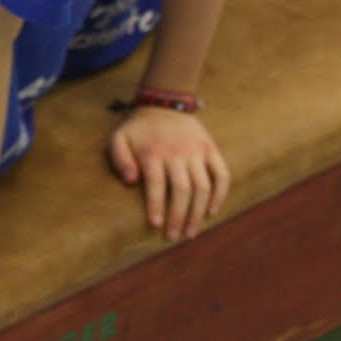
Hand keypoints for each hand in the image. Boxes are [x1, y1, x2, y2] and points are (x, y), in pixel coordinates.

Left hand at [107, 107, 229, 241]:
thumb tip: (130, 181)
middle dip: (178, 216)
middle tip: (173, 236)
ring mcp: (196, 151)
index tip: (156, 226)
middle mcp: (177, 152)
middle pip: (182, 189)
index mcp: (153, 152)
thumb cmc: (138, 129)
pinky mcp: (210, 149)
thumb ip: (119, 159)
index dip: (156, 205)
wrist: (164, 104)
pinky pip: (222, 174)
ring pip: (203, 186)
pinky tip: (212, 212)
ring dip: (198, 212)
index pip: (156, 183)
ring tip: (190, 232)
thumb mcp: (118, 138)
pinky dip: (220, 194)